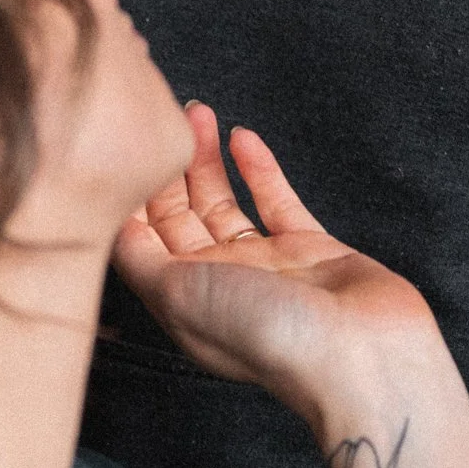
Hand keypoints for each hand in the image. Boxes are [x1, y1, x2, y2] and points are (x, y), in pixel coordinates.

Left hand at [120, 105, 468, 467]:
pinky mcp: (312, 249)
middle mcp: (218, 283)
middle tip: (161, 115)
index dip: (127, 193)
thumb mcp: (176, 296)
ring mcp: (267, 265)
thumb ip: (138, 257)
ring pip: (224, 202)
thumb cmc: (265, 335)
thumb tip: (109, 221)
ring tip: (198, 111)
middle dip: (167, 167)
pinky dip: (259, 168)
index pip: (140, 239)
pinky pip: (277, 200)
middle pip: (179, 215)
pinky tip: (243, 135)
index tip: (117, 144)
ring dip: (207, 159)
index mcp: (180, 300)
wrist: (359, 356)